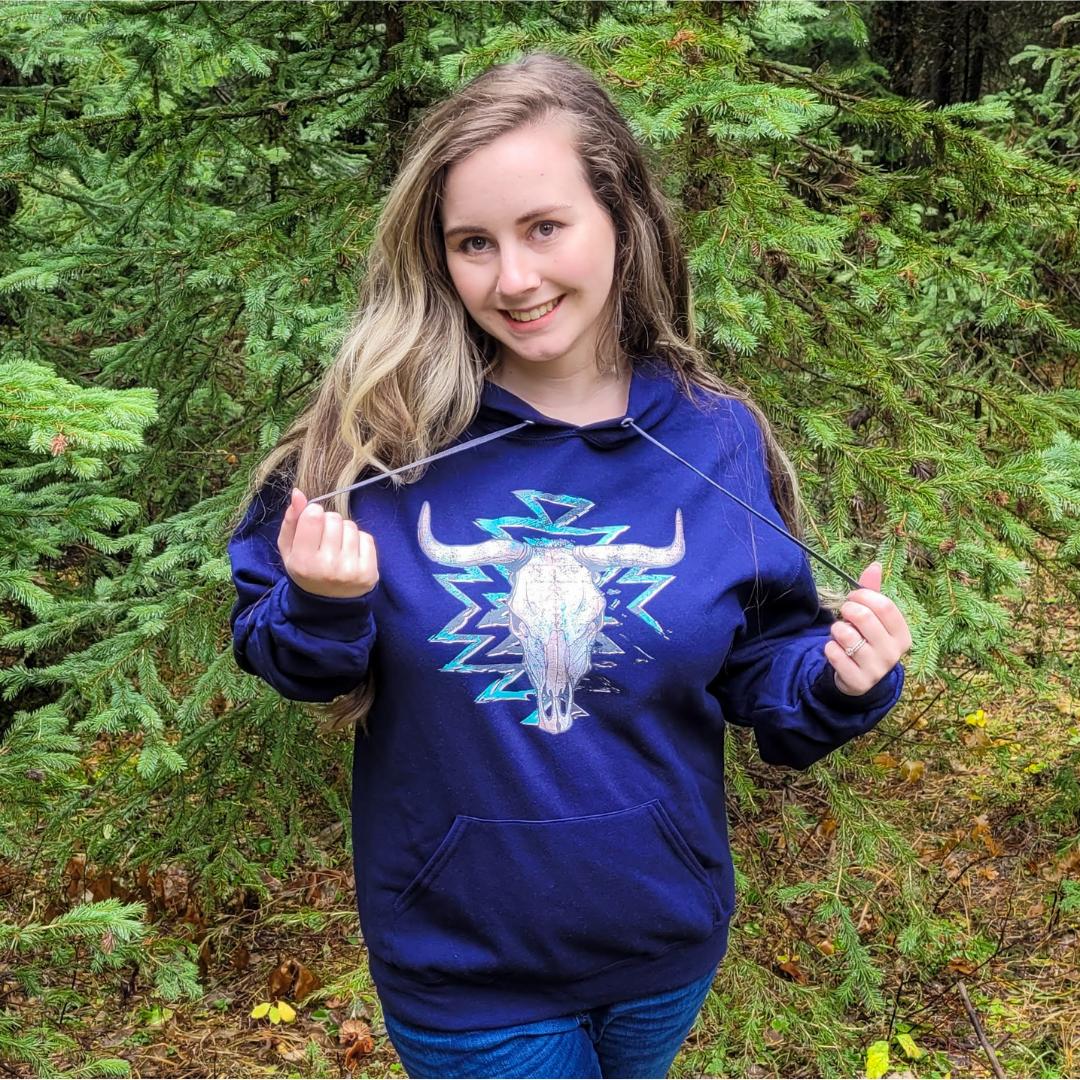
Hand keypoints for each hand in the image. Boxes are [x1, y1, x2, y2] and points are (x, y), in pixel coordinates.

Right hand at [277, 488, 378, 599]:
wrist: (328, 604)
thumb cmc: (306, 570)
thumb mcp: (289, 549)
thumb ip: (291, 521)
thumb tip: (298, 493)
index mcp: (303, 561)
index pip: (314, 515)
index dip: (313, 514)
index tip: (312, 525)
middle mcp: (327, 567)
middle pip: (334, 518)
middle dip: (329, 523)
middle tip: (325, 540)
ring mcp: (350, 571)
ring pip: (351, 526)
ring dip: (344, 532)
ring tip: (337, 548)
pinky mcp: (369, 573)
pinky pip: (367, 538)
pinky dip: (359, 542)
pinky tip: (351, 555)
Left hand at [824, 561, 911, 695]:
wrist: (861, 679)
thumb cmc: (867, 641)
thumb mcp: (874, 619)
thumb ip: (872, 593)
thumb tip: (875, 565)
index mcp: (902, 635)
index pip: (884, 605)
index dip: (862, 595)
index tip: (852, 597)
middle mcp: (893, 653)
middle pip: (864, 617)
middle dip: (848, 610)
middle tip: (844, 613)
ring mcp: (876, 670)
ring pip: (847, 635)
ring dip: (837, 629)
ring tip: (840, 634)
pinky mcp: (858, 682)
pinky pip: (834, 653)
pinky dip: (829, 647)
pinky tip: (836, 650)